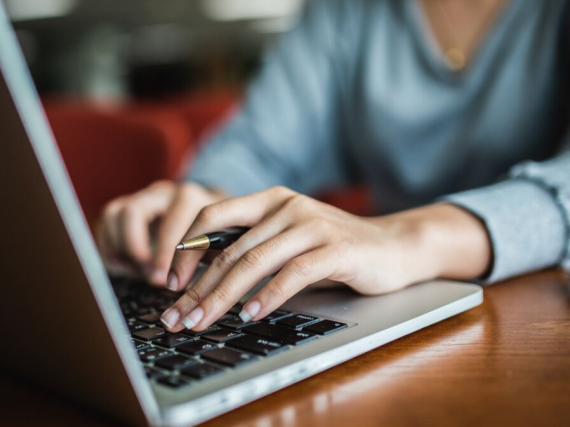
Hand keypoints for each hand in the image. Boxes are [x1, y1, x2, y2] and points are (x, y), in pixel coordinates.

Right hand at [96, 180, 225, 285]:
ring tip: (137, 271)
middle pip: (132, 212)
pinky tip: (127, 266)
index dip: (164, 255)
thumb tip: (191, 288)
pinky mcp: (127, 207)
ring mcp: (142, 197)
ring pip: (114, 215)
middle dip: (135, 249)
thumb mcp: (218, 241)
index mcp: (188, 198)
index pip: (171, 222)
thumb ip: (206, 257)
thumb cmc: (216, 232)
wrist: (211, 211)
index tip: (164, 279)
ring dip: (120, 248)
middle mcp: (162, 193)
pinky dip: (111, 247)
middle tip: (147, 274)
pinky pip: (107, 223)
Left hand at [160, 186, 490, 330]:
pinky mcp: (334, 248)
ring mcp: (311, 225)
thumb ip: (254, 246)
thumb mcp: (288, 238)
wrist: (392, 246)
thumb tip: (205, 278)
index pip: (212, 215)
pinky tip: (249, 315)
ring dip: (223, 297)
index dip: (186, 249)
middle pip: (229, 249)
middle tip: (177, 317)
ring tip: (202, 322)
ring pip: (254, 262)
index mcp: (269, 200)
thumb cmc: (334, 247)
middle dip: (198, 288)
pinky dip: (266, 297)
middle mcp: (286, 206)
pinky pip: (291, 274)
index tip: (169, 283)